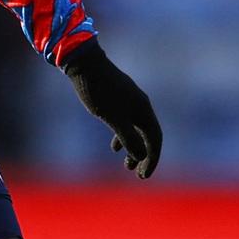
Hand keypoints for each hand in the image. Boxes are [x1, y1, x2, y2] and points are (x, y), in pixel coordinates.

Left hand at [62, 42, 161, 178]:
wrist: (83, 63)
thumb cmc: (97, 91)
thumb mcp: (112, 118)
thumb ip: (128, 137)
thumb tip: (141, 156)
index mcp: (143, 110)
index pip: (155, 139)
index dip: (152, 159)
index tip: (142, 176)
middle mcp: (141, 105)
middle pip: (149, 136)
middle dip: (145, 157)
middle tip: (137, 174)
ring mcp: (130, 101)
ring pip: (137, 130)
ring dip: (133, 148)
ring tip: (125, 165)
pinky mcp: (118, 99)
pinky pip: (127, 122)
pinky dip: (123, 136)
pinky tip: (114, 146)